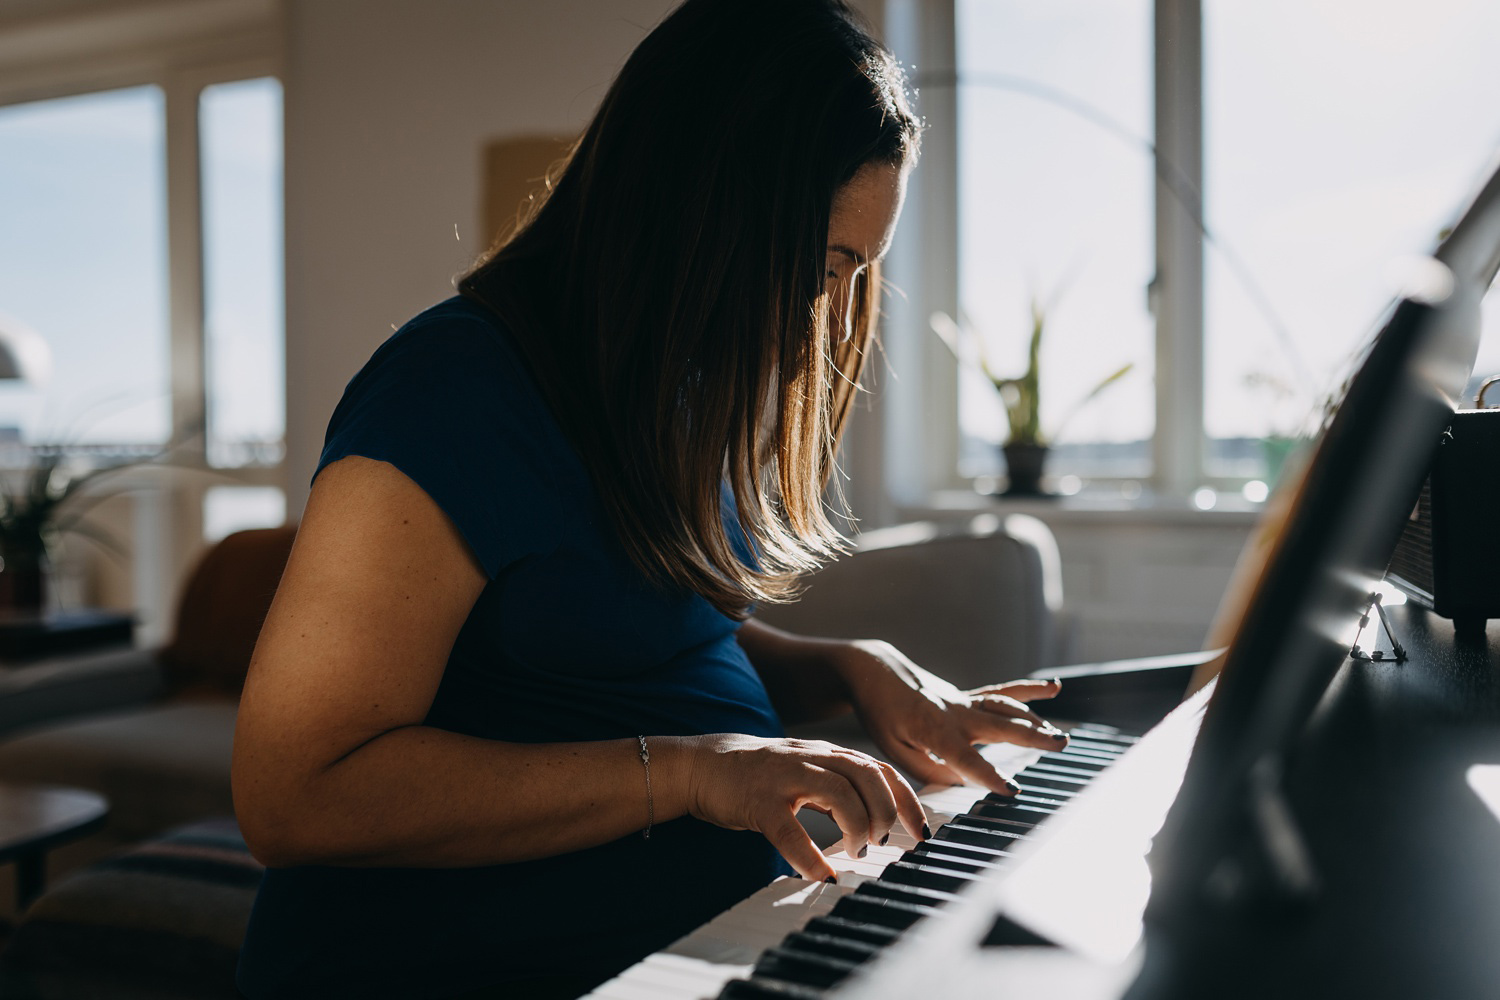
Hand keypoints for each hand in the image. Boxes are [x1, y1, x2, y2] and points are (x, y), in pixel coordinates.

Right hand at [682, 734, 926, 881]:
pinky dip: (809, 856)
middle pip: (866, 774)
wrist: (700, 765)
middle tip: (880, 842)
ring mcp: (783, 775)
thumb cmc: (758, 776)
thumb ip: (839, 786)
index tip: (920, 831)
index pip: (879, 769)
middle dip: (885, 811)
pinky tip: (820, 875)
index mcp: (825, 754)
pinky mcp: (757, 799)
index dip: (906, 799)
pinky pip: (789, 830)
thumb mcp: (805, 772)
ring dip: (857, 826)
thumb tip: (880, 817)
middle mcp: (810, 758)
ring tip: (855, 851)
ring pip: (838, 792)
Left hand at [833, 640, 1066, 794]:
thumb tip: (960, 781)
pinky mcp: (966, 696)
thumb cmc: (881, 715)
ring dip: (1034, 720)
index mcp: (934, 731)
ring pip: (1005, 708)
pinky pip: (1001, 693)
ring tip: (1059, 735)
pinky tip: (1054, 688)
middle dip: (1030, 737)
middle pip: (999, 726)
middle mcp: (955, 714)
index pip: (967, 758)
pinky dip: (1028, 690)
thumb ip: (926, 769)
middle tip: (1059, 744)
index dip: (989, 775)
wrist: (875, 673)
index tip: (1013, 790)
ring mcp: (963, 702)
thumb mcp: (892, 749)